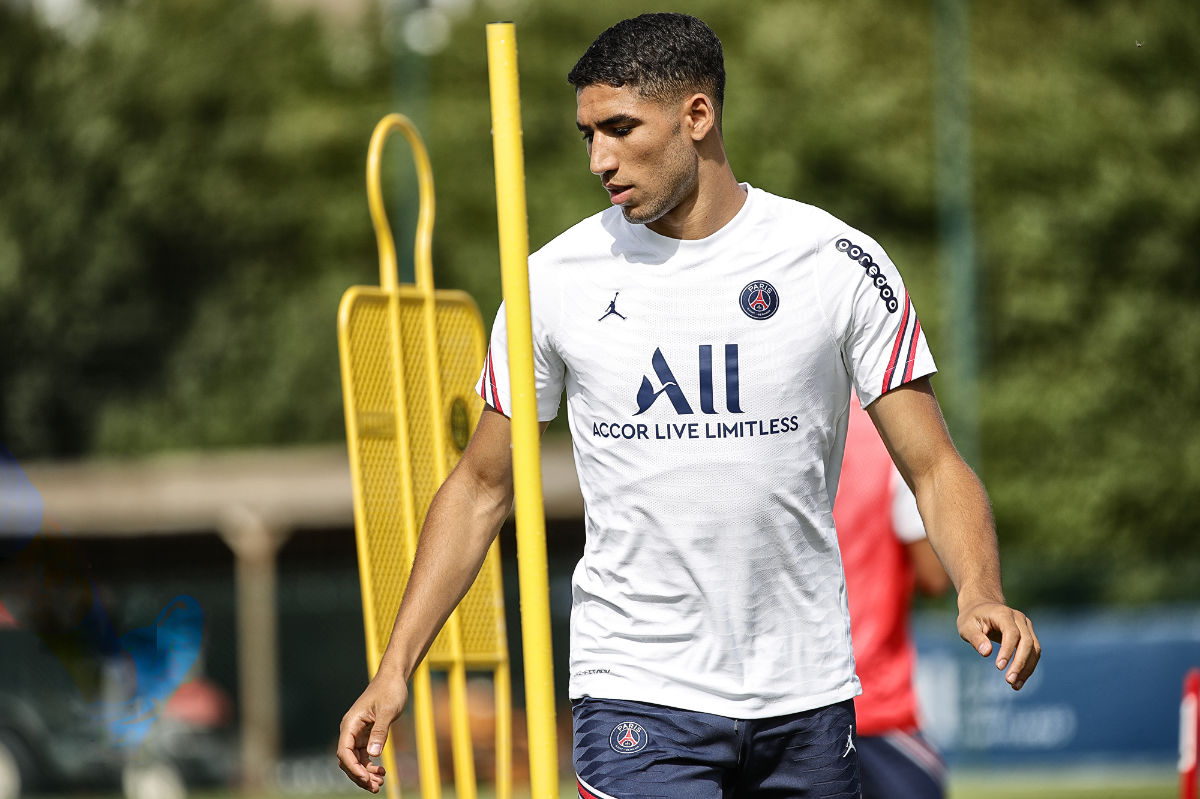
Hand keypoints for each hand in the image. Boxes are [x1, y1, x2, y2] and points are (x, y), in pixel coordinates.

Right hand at [337, 676, 408, 791]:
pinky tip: (381, 771)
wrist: (394, 678)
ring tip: (379, 783)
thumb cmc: (390, 690)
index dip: (353, 768)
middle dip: (359, 775)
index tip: (365, 779)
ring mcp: (357, 733)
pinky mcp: (366, 735)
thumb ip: (380, 732)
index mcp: (351, 723)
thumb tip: (373, 754)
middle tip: (375, 787)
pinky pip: (364, 755)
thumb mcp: (387, 711)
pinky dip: (370, 765)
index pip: (344, 751)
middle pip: (348, 759)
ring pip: (356, 760)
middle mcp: (351, 730)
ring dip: (366, 773)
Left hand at [957, 601, 1040, 689]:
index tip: (999, 667)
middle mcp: (1019, 618)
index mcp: (1003, 613)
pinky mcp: (1029, 635)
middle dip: (1020, 663)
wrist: (981, 607)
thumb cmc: (972, 618)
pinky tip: (1019, 681)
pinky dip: (1028, 667)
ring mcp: (1026, 626)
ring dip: (1027, 668)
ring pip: (1034, 649)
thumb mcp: (966, 626)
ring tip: (1015, 685)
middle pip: (1027, 642)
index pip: (1011, 633)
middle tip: (1009, 680)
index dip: (1008, 650)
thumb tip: (987, 653)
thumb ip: (976, 638)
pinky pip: (1034, 652)